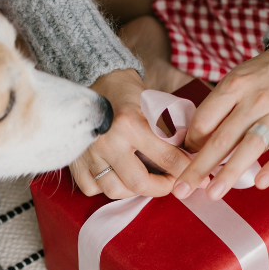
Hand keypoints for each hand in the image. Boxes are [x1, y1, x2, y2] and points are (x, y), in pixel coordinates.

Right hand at [70, 69, 191, 198]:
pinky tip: (116, 176)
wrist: (94, 79)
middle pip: (139, 183)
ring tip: (143, 180)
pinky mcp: (75, 160)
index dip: (186, 170)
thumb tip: (189, 157)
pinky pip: (92, 188)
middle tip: (170, 182)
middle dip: (161, 187)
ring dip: (133, 190)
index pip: (166, 158)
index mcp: (130, 124)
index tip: (194, 175)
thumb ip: (168, 132)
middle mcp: (108, 141)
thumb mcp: (152, 105)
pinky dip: (106, 186)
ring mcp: (88, 153)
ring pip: (115, 190)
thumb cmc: (126, 92)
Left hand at [173, 46, 268, 199]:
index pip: (205, 120)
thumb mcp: (236, 79)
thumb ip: (218, 107)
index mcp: (234, 86)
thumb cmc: (263, 75)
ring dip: (230, 172)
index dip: (192, 143)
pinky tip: (259, 183)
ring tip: (214, 194)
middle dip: (199, 167)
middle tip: (182, 191)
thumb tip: (194, 143)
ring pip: (251, 146)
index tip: (187, 157)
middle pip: (222, 138)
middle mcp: (255, 99)